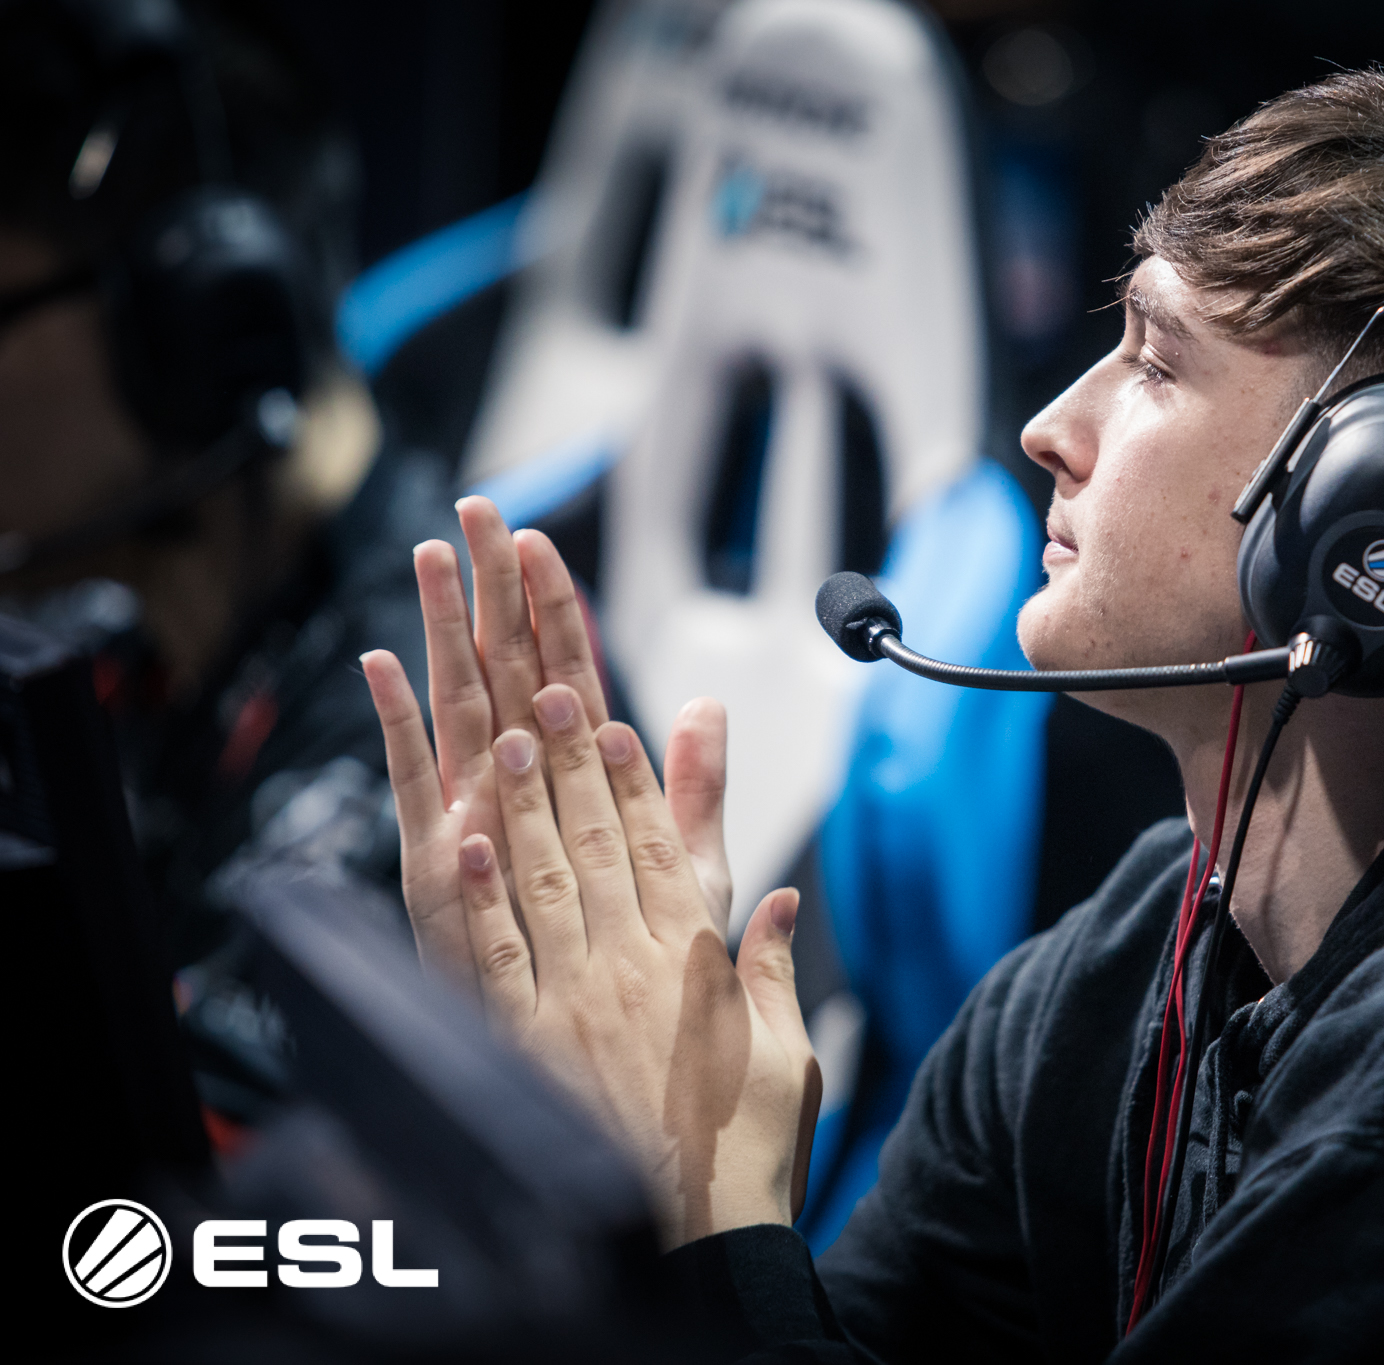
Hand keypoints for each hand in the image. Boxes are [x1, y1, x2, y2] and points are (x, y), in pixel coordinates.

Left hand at [362, 674, 820, 1247]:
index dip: (637, 779)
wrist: (700, 1233)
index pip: (661, 848)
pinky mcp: (533, 1044)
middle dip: (572, 762)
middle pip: (598, 844)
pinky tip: (467, 845)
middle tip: (550, 690)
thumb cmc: (745, 1146)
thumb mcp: (785, 1050)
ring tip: (505, 737)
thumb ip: (772, 967)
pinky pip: (501, 957)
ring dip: (525, 805)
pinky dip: (482, 898)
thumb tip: (785, 899)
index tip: (617, 720)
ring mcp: (578, 1002)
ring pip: (547, 882)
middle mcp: (634, 967)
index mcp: (695, 963)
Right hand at [369, 496, 735, 1000]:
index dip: (558, 608)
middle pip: (506, 672)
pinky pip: (416, 787)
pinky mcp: (435, 868)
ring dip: (440, 633)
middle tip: (479, 510)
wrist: (592, 1075)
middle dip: (492, 592)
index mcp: (574, 788)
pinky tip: (384, 666)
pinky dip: (400, 728)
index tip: (543, 537)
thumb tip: (705, 706)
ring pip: (458, 709)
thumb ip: (690, 789)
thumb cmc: (634, 979)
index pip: (570, 676)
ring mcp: (471, 823)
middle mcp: (515, 793)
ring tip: (429, 558)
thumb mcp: (685, 875)